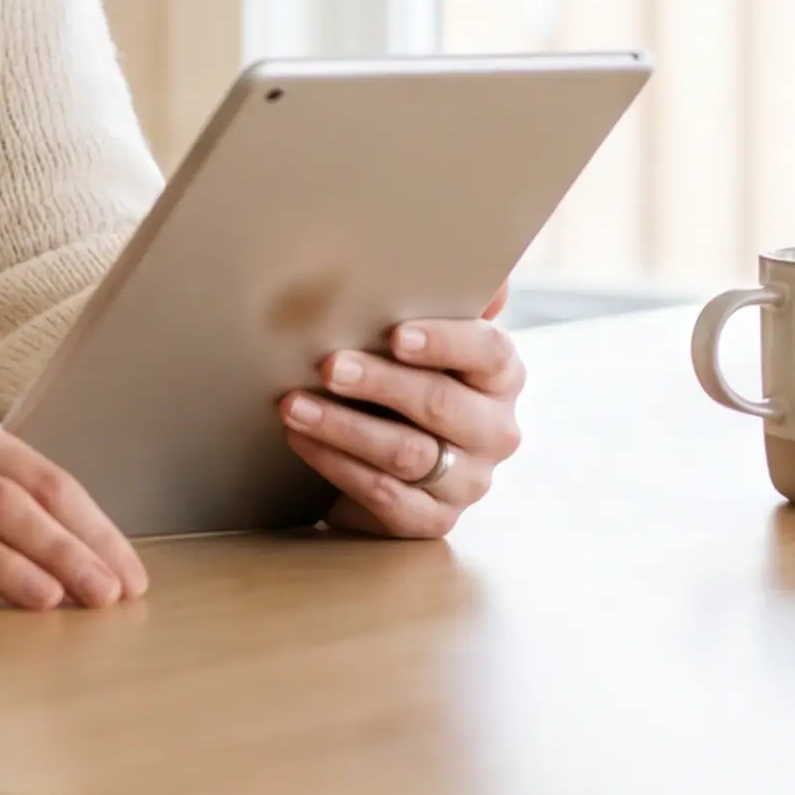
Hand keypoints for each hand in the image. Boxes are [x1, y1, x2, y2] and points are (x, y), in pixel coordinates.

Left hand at [276, 313, 527, 538]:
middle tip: (328, 366)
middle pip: (442, 404)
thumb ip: (438, 299)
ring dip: (344, 427)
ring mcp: (469, 481)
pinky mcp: (433, 520)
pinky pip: (387, 497)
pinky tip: (303, 442)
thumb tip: (481, 274)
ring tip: (294, 405)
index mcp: (500, 376)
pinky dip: (339, 467)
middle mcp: (494, 430)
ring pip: (408, 453)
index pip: (488, 352)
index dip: (444, 342)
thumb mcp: (412, 342)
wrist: (378, 456)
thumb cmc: (396, 383)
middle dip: (379, 383)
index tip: (395, 335)